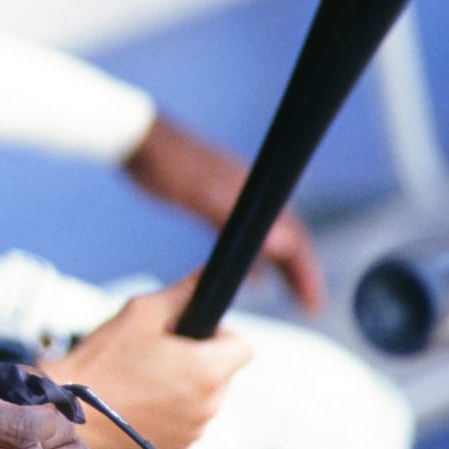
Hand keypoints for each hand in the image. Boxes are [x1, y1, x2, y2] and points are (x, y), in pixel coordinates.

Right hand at [42, 274, 248, 448]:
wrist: (66, 411)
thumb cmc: (102, 361)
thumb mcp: (140, 313)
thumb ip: (183, 293)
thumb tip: (207, 275)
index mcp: (208, 370)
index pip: (243, 347)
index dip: (220, 335)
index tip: (190, 334)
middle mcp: (209, 406)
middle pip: (221, 375)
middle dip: (197, 363)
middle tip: (154, 356)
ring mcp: (193, 434)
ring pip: (202, 401)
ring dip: (182, 390)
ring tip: (139, 382)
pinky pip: (184, 426)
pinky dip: (167, 417)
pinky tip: (136, 406)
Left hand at [124, 115, 326, 312]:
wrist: (135, 140)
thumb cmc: (165, 163)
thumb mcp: (200, 194)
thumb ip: (237, 218)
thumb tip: (281, 242)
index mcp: (252, 193)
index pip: (292, 236)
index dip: (305, 270)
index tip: (313, 301)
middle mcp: (248, 195)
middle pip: (286, 239)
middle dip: (301, 274)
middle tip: (311, 307)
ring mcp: (231, 199)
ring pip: (266, 240)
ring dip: (281, 269)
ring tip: (292, 298)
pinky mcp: (211, 202)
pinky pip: (242, 238)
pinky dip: (253, 260)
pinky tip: (252, 278)